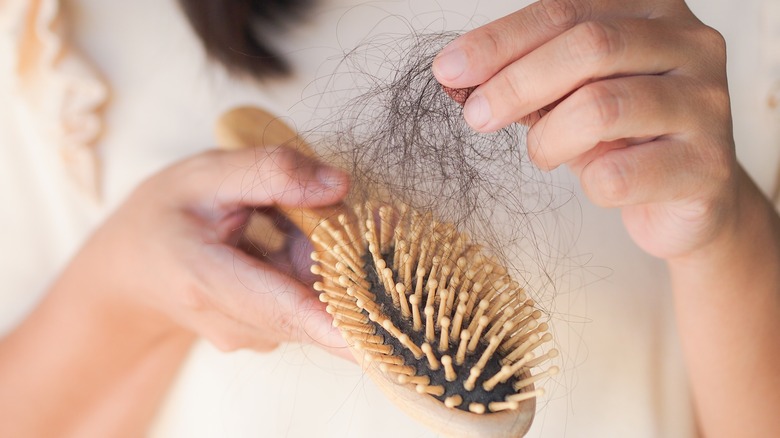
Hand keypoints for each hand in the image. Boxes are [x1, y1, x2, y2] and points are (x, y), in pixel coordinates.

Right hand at [65, 146, 351, 357]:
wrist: (134, 264)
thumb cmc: (168, 212)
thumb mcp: (208, 173)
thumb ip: (271, 172)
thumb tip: (339, 186)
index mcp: (205, 279)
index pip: (278, 306)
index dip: (331, 323)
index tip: (372, 337)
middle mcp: (232, 323)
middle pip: (312, 302)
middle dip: (344, 259)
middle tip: (346, 210)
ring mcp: (251, 335)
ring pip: (317, 302)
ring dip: (325, 259)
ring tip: (279, 219)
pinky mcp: (268, 334)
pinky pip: (311, 304)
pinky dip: (315, 270)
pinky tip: (282, 239)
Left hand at [433, 0, 736, 259]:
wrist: (687, 200)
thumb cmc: (621, 139)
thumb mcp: (569, 97)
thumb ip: (526, 79)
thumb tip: (457, 76)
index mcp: (652, 11)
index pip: (565, 9)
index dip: (500, 40)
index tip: (448, 70)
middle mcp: (691, 44)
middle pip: (589, 46)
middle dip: (516, 83)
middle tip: (476, 116)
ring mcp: (707, 103)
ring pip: (603, 107)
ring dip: (549, 138)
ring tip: (543, 153)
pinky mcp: (710, 165)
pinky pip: (622, 174)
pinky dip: (589, 184)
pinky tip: (595, 182)